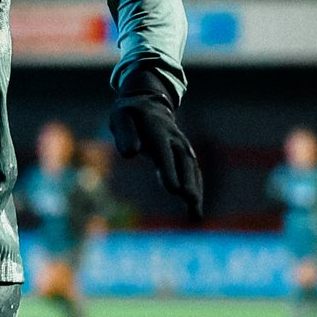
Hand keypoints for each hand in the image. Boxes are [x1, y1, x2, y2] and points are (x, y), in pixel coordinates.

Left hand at [109, 93, 203, 219]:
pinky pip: (193, 173)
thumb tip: (130, 154)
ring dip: (195, 191)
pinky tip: (195, 210)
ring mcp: (182, 147)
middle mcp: (174, 140)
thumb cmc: (130, 113)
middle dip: (188, 182)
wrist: (147, 102)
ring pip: (191, 169)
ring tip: (195, 215)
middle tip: (190, 201)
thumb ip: (125, 134)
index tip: (174, 190)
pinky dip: (196, 190)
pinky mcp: (184, 154)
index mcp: (157, 131)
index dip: (170, 170)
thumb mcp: (121, 118)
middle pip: (184, 162)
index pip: (164, 152)